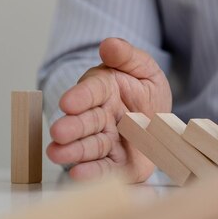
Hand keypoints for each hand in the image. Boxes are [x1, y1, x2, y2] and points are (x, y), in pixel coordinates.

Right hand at [46, 38, 171, 181]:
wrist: (160, 121)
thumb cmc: (145, 91)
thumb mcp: (144, 69)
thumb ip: (127, 56)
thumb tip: (109, 44)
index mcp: (104, 90)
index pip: (91, 92)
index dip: (80, 97)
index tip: (68, 102)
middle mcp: (100, 117)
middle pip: (85, 122)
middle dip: (71, 127)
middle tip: (58, 132)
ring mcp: (107, 142)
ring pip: (89, 146)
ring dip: (74, 151)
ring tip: (57, 154)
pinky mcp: (116, 164)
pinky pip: (103, 169)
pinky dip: (90, 172)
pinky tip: (77, 174)